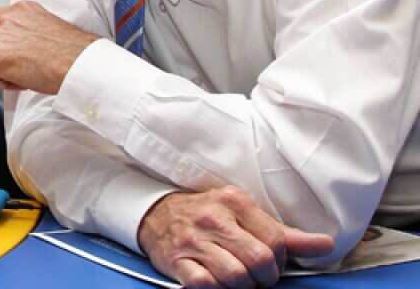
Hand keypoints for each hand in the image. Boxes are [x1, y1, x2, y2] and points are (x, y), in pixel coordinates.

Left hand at [0, 0, 95, 93]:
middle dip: (1, 57)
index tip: (17, 53)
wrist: (78, 62)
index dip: (6, 44)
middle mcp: (4, 19)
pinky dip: (5, 83)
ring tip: (22, 75)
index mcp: (18, 9)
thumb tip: (17, 44)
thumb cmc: (70, 49)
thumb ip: (25, 30)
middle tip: (21, 66)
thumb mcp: (45, 25)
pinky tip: (24, 81)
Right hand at [139, 188, 334, 287]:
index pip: (276, 240)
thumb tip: (326, 245)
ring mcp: (192, 240)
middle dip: (264, 278)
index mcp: (234, 201)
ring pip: (235, 277)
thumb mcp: (243, 215)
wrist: (155, 214)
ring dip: (242, 286)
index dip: (280, 261)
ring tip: (236, 278)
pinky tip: (215, 280)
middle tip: (256, 276)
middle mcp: (213, 218)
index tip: (270, 263)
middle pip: (259, 261)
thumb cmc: (208, 216)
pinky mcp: (176, 261)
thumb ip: (284, 233)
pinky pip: (206, 285)